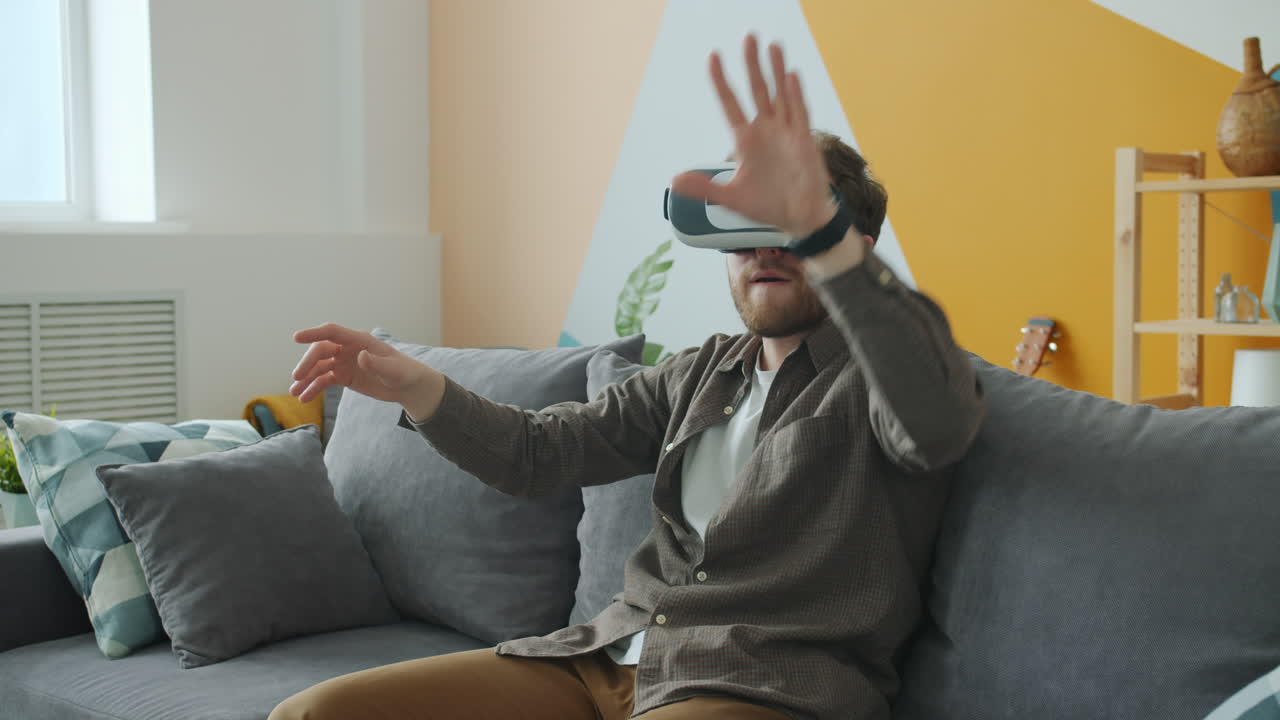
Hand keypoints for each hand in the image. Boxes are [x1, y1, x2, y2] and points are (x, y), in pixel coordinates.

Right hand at [289, 324, 426, 405]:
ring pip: (319, 367)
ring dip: (306, 378)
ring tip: (294, 392)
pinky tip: (304, 399)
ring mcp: (344, 362)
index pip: (332, 332)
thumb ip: (377, 364)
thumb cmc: (404, 372)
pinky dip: (313, 388)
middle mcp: (348, 348)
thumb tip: (361, 357)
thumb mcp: (393, 370)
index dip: (314, 333)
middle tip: (297, 378)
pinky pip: (324, 381)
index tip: (296, 338)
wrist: (408, 386)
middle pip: (321, 351)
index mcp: (359, 340)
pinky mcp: (343, 376)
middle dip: (307, 363)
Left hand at [670, 34, 833, 238]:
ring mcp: (786, 133)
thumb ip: (704, 187)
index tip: (713, 58)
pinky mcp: (803, 141)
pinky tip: (789, 77)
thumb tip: (674, 182)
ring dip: (776, 72)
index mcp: (746, 140)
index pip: (730, 104)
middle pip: (757, 90)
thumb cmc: (768, 205)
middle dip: (752, 65)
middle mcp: (766, 130)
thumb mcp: (730, 197)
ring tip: (772, 47)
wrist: (798, 219)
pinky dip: (794, 96)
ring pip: (780, 95)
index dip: (721, 82)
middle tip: (748, 38)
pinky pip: (798, 114)